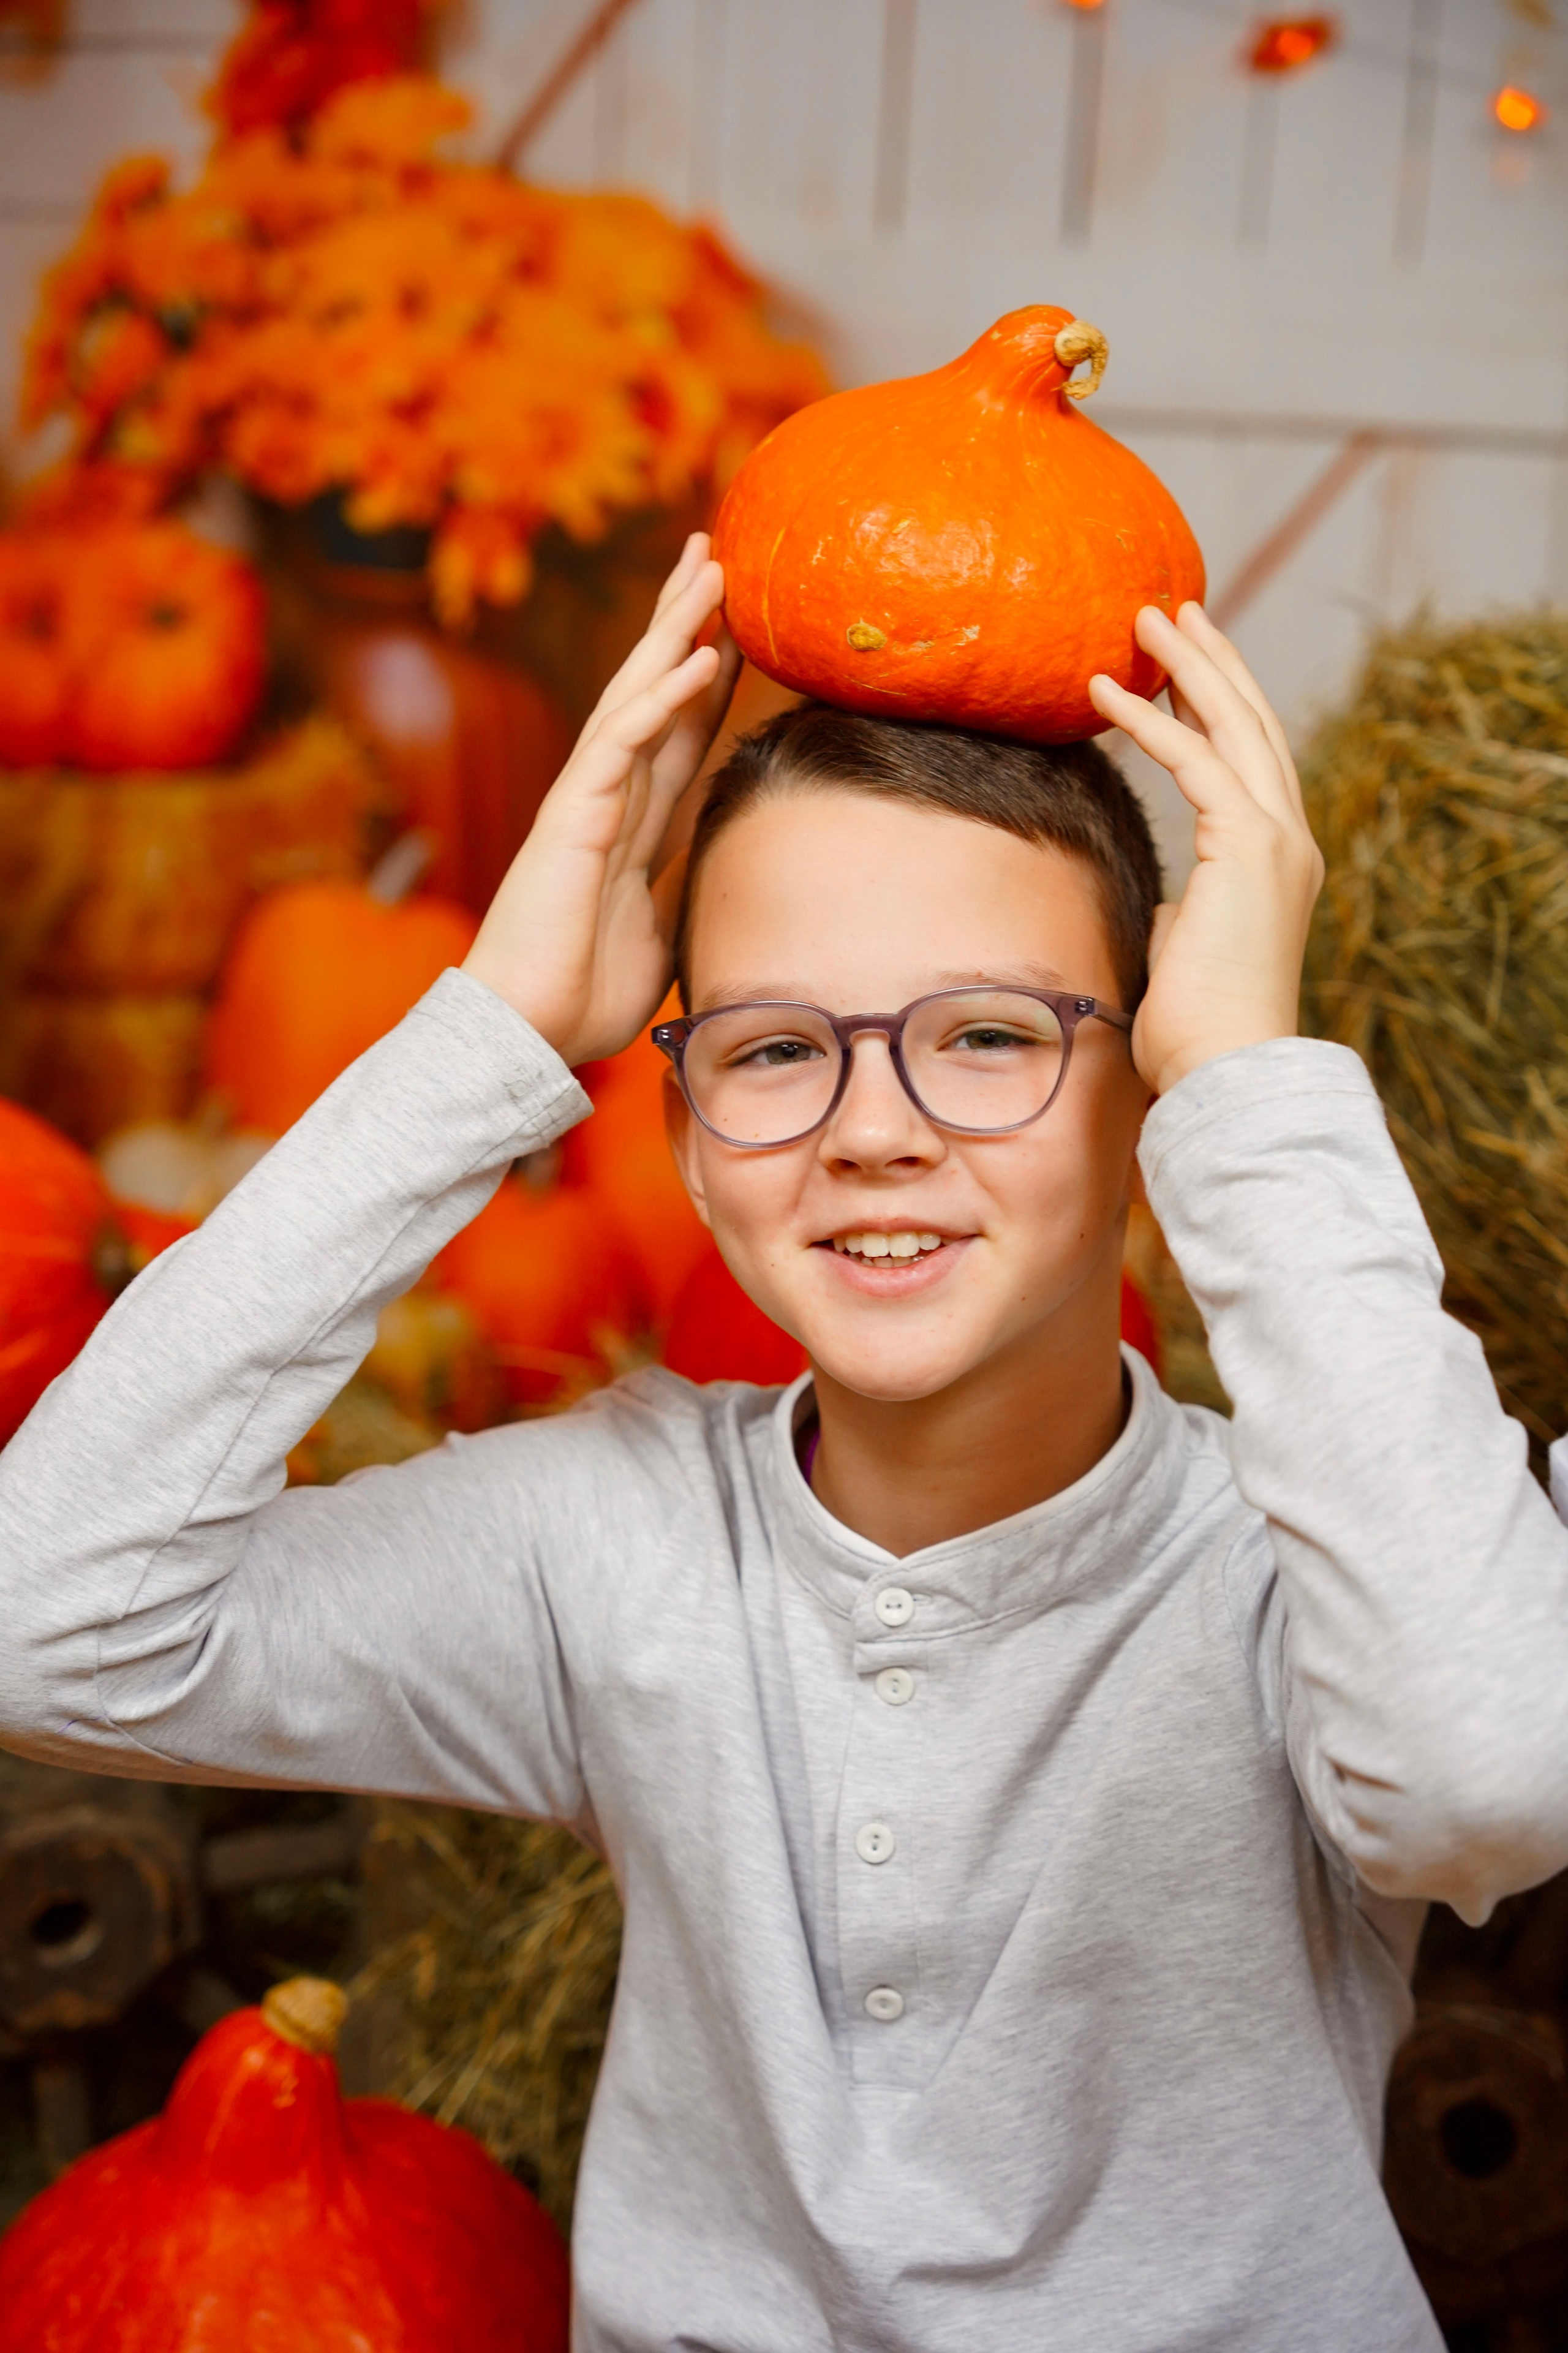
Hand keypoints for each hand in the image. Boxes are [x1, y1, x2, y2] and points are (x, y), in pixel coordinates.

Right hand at [463, 534, 740, 1066]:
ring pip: (636, 694)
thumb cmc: (580, 1000)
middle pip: (653, 693)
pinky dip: (663, 695)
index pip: (678, 737)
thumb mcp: (661, 940)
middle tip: (712, 556)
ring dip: (674, 630)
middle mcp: (608, 799)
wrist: (526, 1033)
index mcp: (630, 827)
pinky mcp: (574, 815)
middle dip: (682, 623)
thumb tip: (729, 894)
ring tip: (709, 568)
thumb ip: (685, 900)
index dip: (708, 683)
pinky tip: (700, 653)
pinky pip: (624, 740)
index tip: (740, 632)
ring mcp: (588, 801)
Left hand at [1088, 603, 1323, 1097]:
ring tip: (1144, 619)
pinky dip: (1151, 721)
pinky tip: (1104, 692)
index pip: (1250, 759)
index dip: (1219, 703)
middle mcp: (1287, 840)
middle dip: (1212, 660)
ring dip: (1187, 665)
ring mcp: (1276, 840)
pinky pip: (1196, 762)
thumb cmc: (1196, 1030)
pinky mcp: (1250, 847)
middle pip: (1252, 724)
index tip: (1183, 662)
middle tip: (1174, 609)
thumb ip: (1188, 909)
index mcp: (1276, 861)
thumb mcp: (1187, 948)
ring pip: (1234, 725)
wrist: (1224, 1069)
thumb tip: (1171, 896)